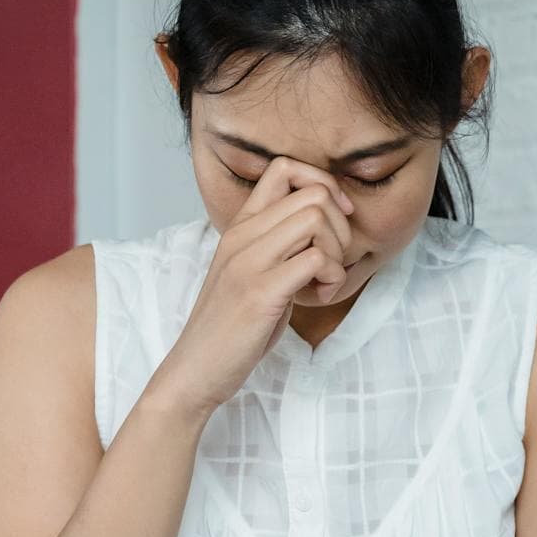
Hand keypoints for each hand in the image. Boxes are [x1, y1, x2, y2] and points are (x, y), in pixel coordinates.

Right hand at [146, 158, 354, 414]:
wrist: (196, 369)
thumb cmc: (233, 325)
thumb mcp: (254, 271)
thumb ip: (280, 243)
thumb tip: (327, 225)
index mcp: (240, 227)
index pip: (283, 168)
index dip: (322, 185)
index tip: (336, 219)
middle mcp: (242, 236)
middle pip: (312, 193)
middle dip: (341, 226)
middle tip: (334, 260)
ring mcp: (248, 261)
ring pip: (316, 218)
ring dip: (338, 251)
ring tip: (326, 280)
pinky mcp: (260, 291)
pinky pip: (317, 259)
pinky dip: (333, 278)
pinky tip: (321, 296)